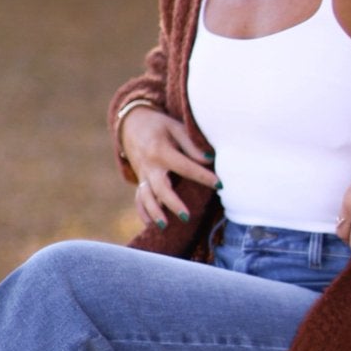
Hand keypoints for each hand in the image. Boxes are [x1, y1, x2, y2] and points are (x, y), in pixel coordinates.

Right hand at [120, 106, 218, 228]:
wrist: (131, 124)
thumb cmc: (159, 125)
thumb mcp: (175, 128)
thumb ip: (191, 145)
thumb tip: (209, 159)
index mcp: (161, 151)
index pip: (185, 166)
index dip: (203, 176)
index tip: (219, 184)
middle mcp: (150, 166)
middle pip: (160, 188)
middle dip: (172, 203)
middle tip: (186, 216)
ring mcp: (142, 175)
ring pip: (146, 197)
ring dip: (154, 212)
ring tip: (164, 226)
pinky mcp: (140, 180)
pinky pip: (138, 198)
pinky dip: (143, 212)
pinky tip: (150, 224)